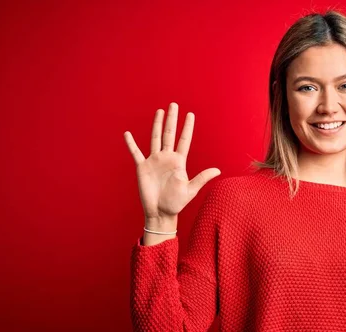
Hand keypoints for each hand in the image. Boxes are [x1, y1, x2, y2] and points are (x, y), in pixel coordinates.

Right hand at [124, 102, 220, 219]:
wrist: (160, 213)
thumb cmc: (176, 203)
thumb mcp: (191, 190)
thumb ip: (202, 178)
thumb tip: (218, 170)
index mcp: (179, 162)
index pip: (184, 140)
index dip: (187, 128)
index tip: (190, 115)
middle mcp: (167, 158)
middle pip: (169, 134)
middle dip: (172, 119)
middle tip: (174, 105)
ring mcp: (154, 161)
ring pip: (155, 138)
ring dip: (157, 125)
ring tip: (160, 111)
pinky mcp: (143, 168)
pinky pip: (136, 153)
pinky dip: (131, 144)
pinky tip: (127, 134)